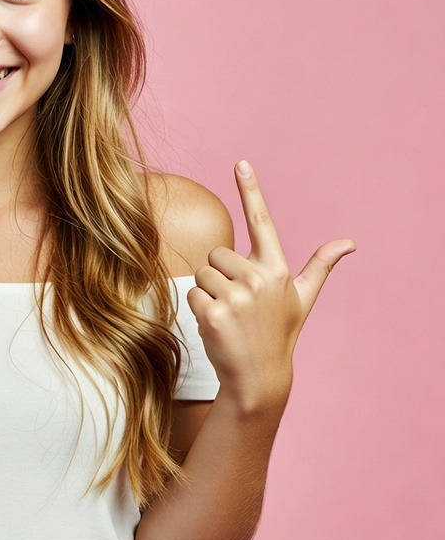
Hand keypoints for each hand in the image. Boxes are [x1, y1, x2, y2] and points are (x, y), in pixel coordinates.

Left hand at [187, 161, 355, 412]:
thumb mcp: (302, 298)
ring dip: (208, 292)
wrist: (259, 377)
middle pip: (216, 254)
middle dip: (219, 275)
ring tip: (228, 315)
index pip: (262, 222)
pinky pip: (191, 293)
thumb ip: (320, 267)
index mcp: (278, 270)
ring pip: (201, 273)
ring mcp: (236, 297)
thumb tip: (349, 243)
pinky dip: (197, 308)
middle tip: (236, 302)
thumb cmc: (278, 332)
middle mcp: (259, 279)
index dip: (250, 190)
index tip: (240, 163)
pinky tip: (216, 326)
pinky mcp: (213, 313)